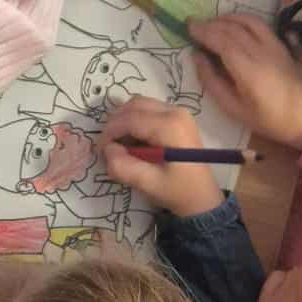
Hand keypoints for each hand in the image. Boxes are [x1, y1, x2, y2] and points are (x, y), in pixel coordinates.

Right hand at [99, 96, 222, 217]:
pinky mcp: (177, 117)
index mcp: (170, 126)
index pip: (130, 118)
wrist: (202, 197)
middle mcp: (175, 111)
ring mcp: (178, 112)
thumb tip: (107, 149)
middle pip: (135, 105)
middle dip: (116, 123)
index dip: (110, 132)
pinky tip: (134, 142)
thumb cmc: (177, 191)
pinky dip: (135, 121)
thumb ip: (124, 167)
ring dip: (125, 120)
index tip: (100, 150)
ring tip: (121, 145)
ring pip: (140, 104)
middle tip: (107, 147)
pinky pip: (149, 110)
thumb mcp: (148, 184)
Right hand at [190, 13, 301, 148]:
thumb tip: (196, 56)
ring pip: (245, 21)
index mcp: (248, 71)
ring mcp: (272, 45)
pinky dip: (242, 17)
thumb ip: (212, 81)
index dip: (204, 32)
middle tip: (192, 25)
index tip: (188, 28)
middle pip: (232, 29)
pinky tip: (231, 22)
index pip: (222, 42)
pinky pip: (258, 23)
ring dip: (225, 18)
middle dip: (210, 24)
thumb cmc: (266, 118)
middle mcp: (260, 52)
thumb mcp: (233, 108)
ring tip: (209, 23)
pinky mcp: (279, 43)